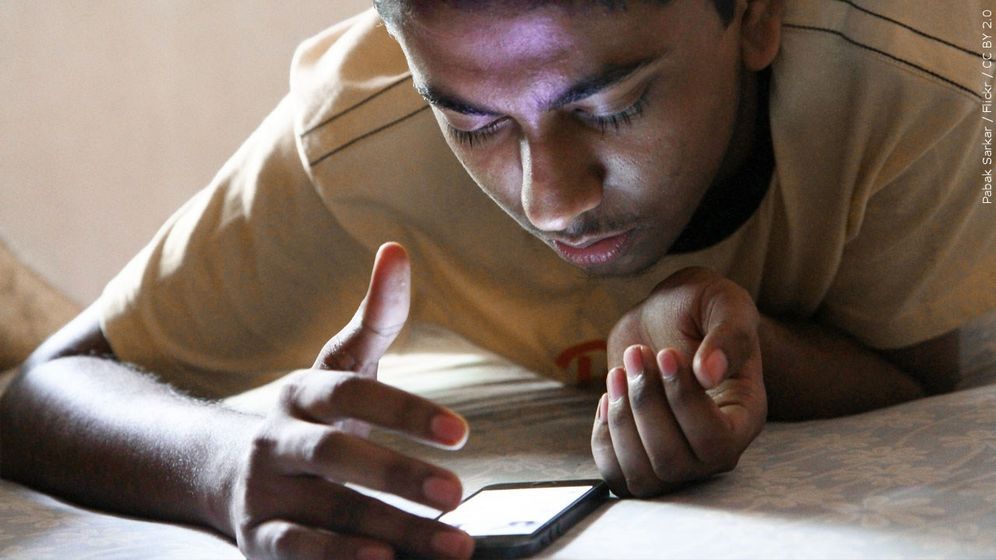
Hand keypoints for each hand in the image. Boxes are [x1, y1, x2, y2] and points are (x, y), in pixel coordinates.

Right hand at [228, 243, 474, 559]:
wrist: (219, 467)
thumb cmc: (306, 415)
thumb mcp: (338, 366)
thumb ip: (374, 318)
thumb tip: (397, 249)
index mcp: (303, 391)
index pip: (351, 391)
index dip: (403, 410)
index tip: (460, 433)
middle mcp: (278, 437)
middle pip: (335, 452)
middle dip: (396, 473)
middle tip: (455, 493)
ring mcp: (265, 488)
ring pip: (325, 507)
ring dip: (389, 526)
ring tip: (448, 542)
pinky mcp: (258, 535)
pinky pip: (293, 549)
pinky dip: (335, 558)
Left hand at [591, 267, 766, 497]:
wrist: (667, 315)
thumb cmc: (702, 308)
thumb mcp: (724, 304)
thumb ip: (728, 335)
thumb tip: (709, 374)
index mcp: (744, 416)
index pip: (716, 441)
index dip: (683, 402)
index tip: (666, 352)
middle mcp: (714, 449)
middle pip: (674, 462)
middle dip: (646, 406)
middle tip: (636, 354)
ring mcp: (677, 457)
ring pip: (643, 477)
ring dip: (621, 423)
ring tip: (618, 373)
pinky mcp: (640, 455)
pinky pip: (617, 475)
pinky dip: (604, 440)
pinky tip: (609, 397)